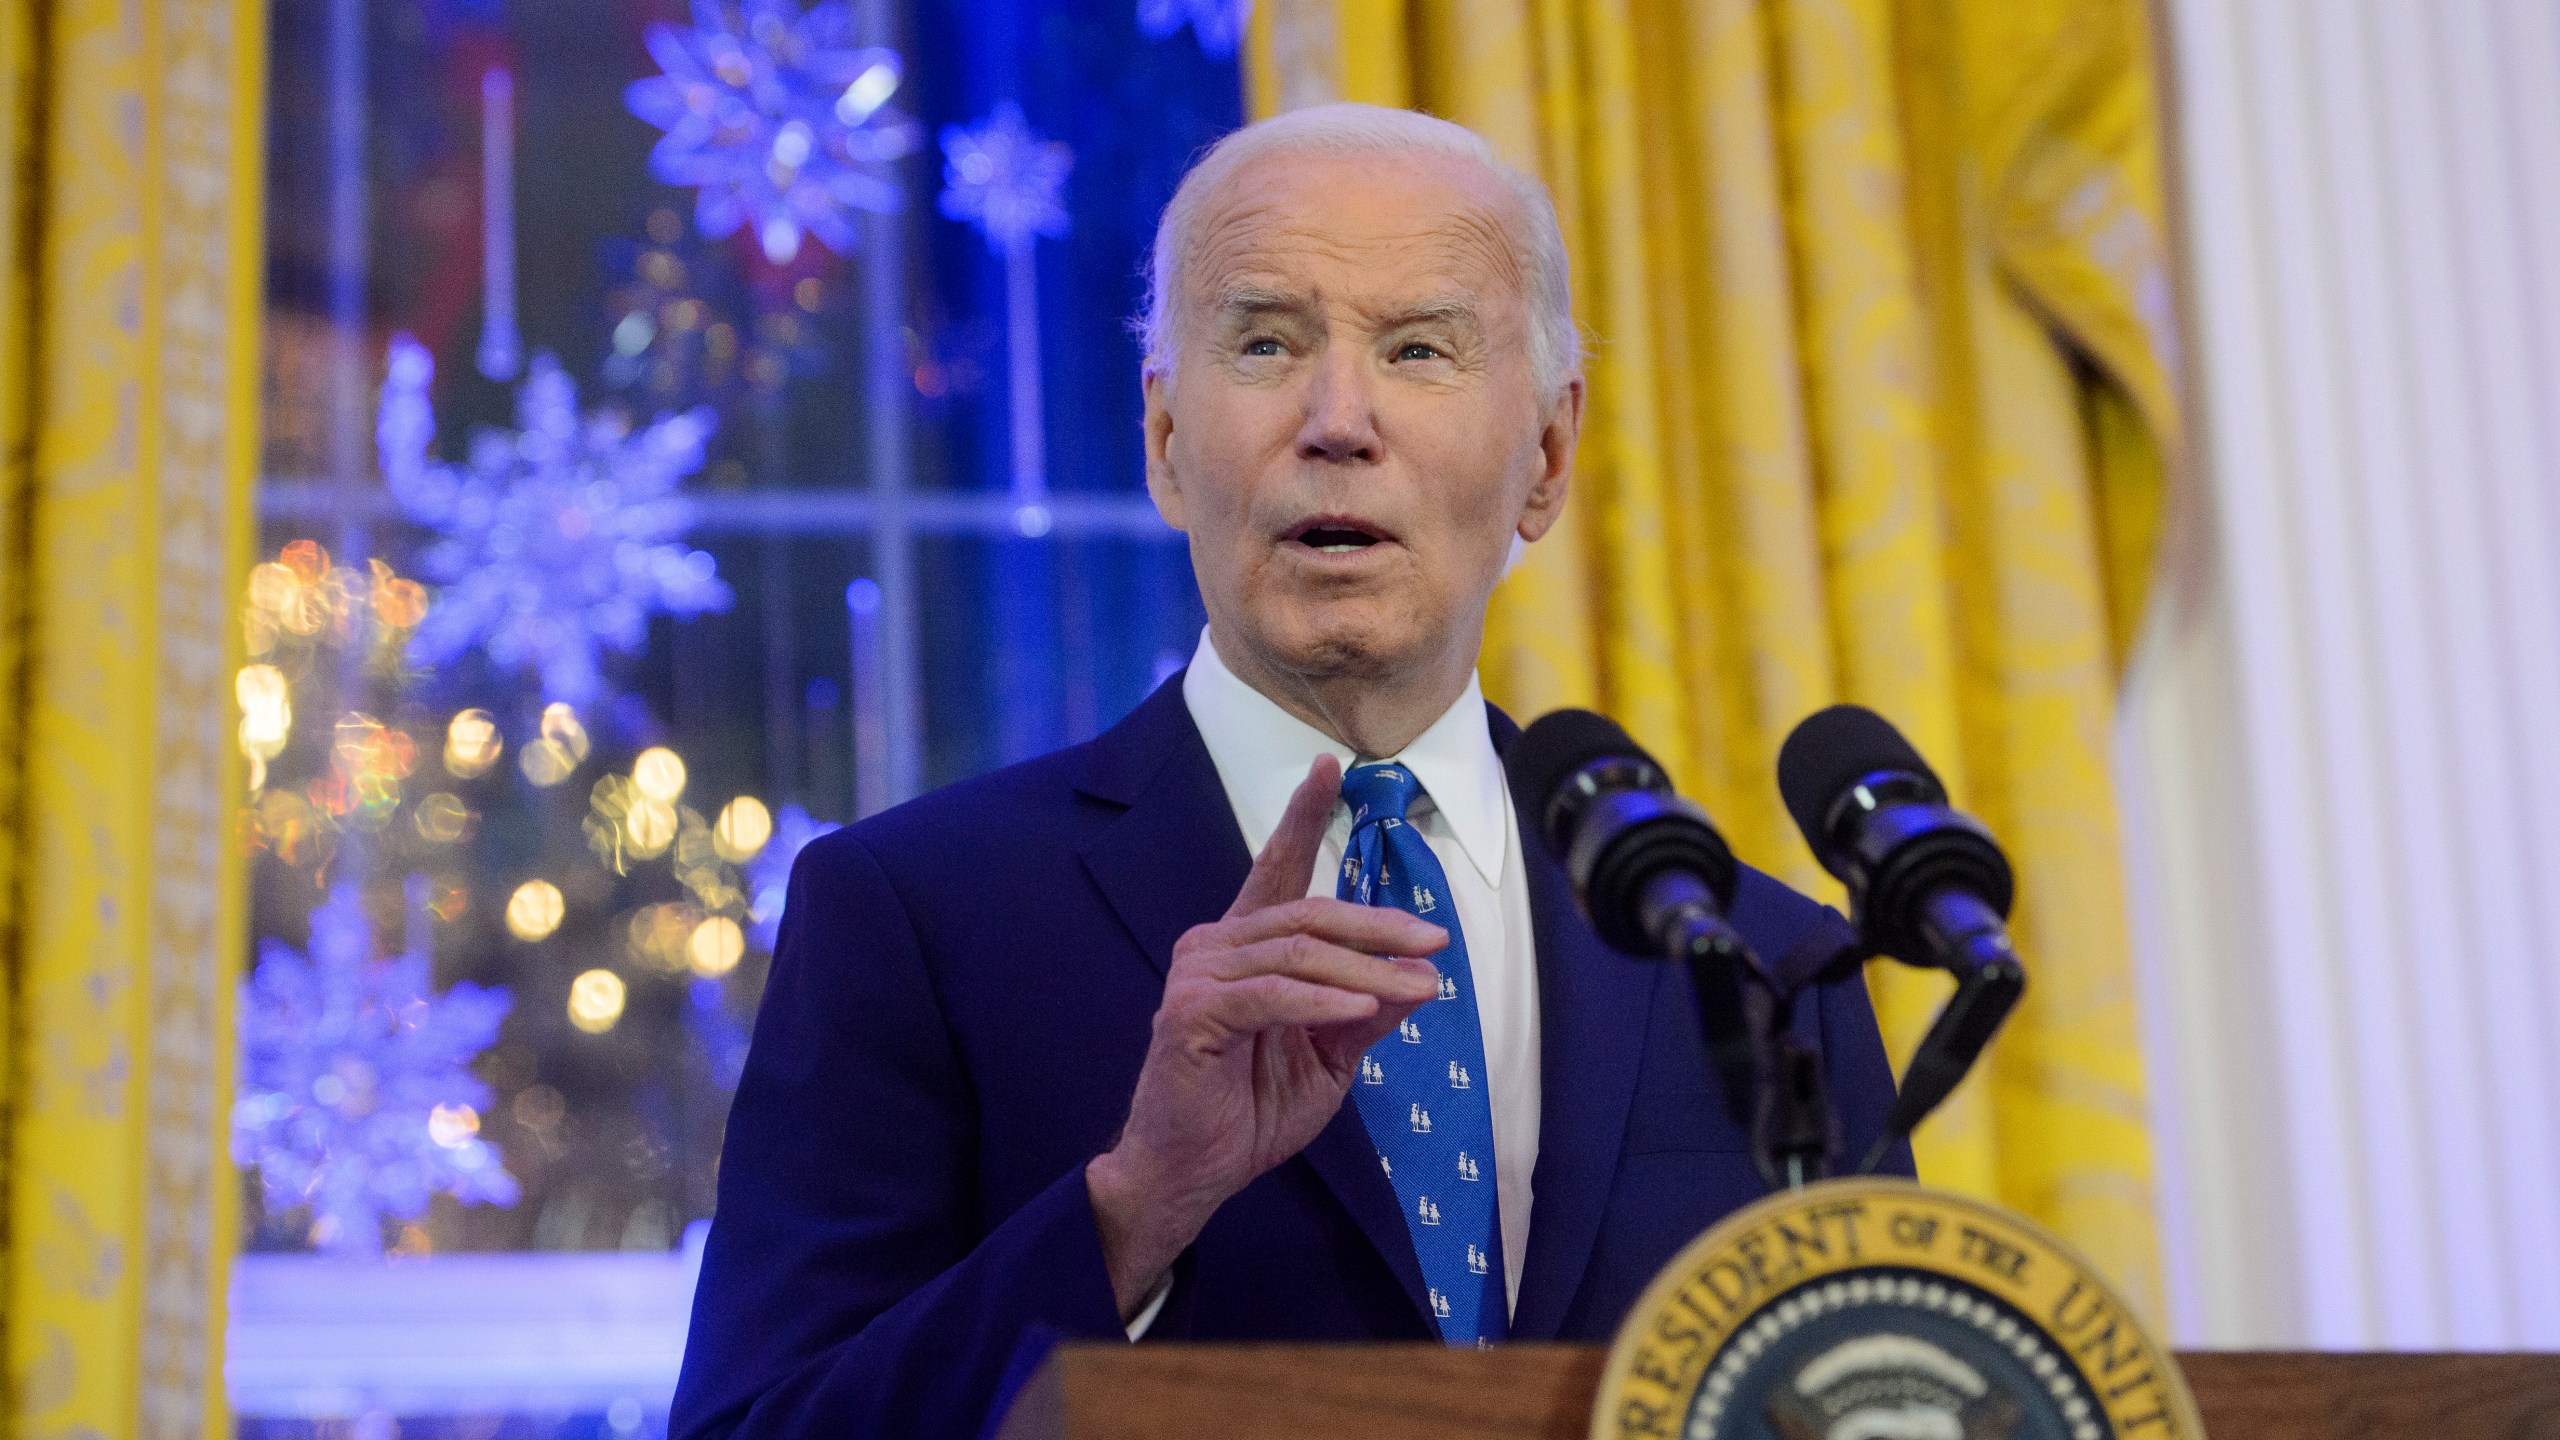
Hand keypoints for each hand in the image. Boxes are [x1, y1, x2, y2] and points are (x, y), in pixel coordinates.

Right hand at [1086, 754, 1445, 1319]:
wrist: (1190, 1173)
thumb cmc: (1250, 1111)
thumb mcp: (1330, 1059)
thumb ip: (1366, 1014)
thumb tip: (1420, 979)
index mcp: (1244, 947)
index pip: (1276, 869)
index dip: (1301, 815)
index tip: (1329, 766)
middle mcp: (1214, 946)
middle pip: (1308, 915)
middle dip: (1377, 927)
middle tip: (1434, 943)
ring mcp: (1197, 977)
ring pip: (1298, 955)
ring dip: (1366, 973)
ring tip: (1419, 989)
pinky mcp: (1190, 1014)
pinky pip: (1270, 995)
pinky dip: (1320, 1002)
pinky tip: (1358, 1011)